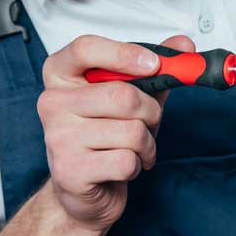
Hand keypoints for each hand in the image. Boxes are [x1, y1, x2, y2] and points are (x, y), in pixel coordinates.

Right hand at [38, 34, 194, 231]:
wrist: (83, 190)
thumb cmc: (106, 137)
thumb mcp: (131, 97)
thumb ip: (155, 70)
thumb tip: (183, 45)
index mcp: (60, 76)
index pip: (85, 48)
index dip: (124, 54)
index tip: (154, 64)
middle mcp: (52, 103)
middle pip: (122, 95)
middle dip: (150, 113)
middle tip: (149, 123)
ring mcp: (58, 138)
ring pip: (131, 131)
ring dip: (147, 144)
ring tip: (134, 149)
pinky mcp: (70, 171)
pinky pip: (127, 161)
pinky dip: (137, 166)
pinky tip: (123, 168)